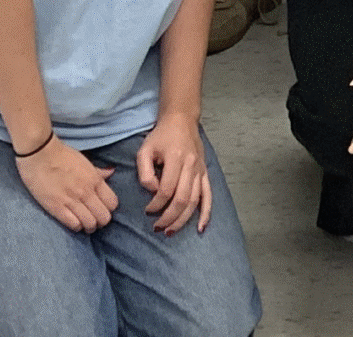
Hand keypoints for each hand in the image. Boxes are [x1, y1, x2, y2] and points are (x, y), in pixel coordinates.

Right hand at [16, 138, 118, 232]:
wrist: (39, 153)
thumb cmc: (61, 154)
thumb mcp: (84, 161)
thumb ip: (98, 171)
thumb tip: (111, 172)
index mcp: (95, 180)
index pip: (112, 203)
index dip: (109, 209)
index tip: (103, 208)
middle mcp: (86, 192)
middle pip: (104, 217)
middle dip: (102, 221)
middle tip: (95, 219)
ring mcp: (72, 201)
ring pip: (90, 224)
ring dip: (89, 226)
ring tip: (85, 224)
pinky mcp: (56, 207)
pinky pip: (73, 224)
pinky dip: (76, 227)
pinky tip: (74, 222)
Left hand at [136, 112, 213, 235]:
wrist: (182, 120)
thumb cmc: (161, 136)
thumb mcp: (145, 149)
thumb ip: (144, 172)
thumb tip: (152, 191)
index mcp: (176, 158)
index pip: (166, 189)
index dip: (156, 204)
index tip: (147, 211)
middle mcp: (191, 166)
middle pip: (182, 199)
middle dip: (169, 217)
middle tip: (157, 228)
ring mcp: (201, 171)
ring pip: (195, 201)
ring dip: (183, 220)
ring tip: (171, 231)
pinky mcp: (205, 174)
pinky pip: (208, 196)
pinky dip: (206, 214)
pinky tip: (201, 228)